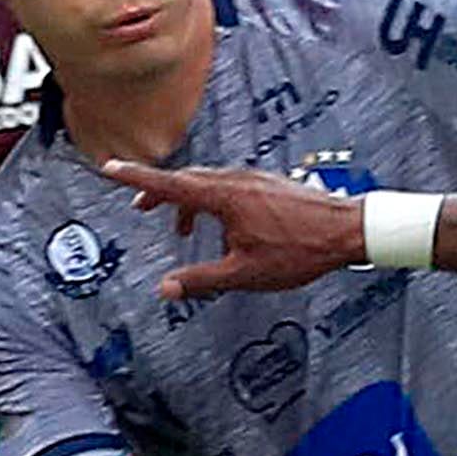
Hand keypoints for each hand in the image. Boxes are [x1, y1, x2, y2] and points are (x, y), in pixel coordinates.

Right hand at [107, 160, 362, 298]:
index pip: (170, 184)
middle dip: (159, 193)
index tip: (110, 167)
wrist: (346, 230)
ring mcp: (254, 179)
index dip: (136, 178)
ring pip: (208, 184)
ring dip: (188, 201)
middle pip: (186, 181)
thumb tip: (165, 288)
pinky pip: (229, 187)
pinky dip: (212, 202)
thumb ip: (201, 280)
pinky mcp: (267, 184)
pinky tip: (223, 228)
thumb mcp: (245, 273)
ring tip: (181, 229)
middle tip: (140, 209)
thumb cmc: (300, 250)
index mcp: (224, 197)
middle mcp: (236, 180)